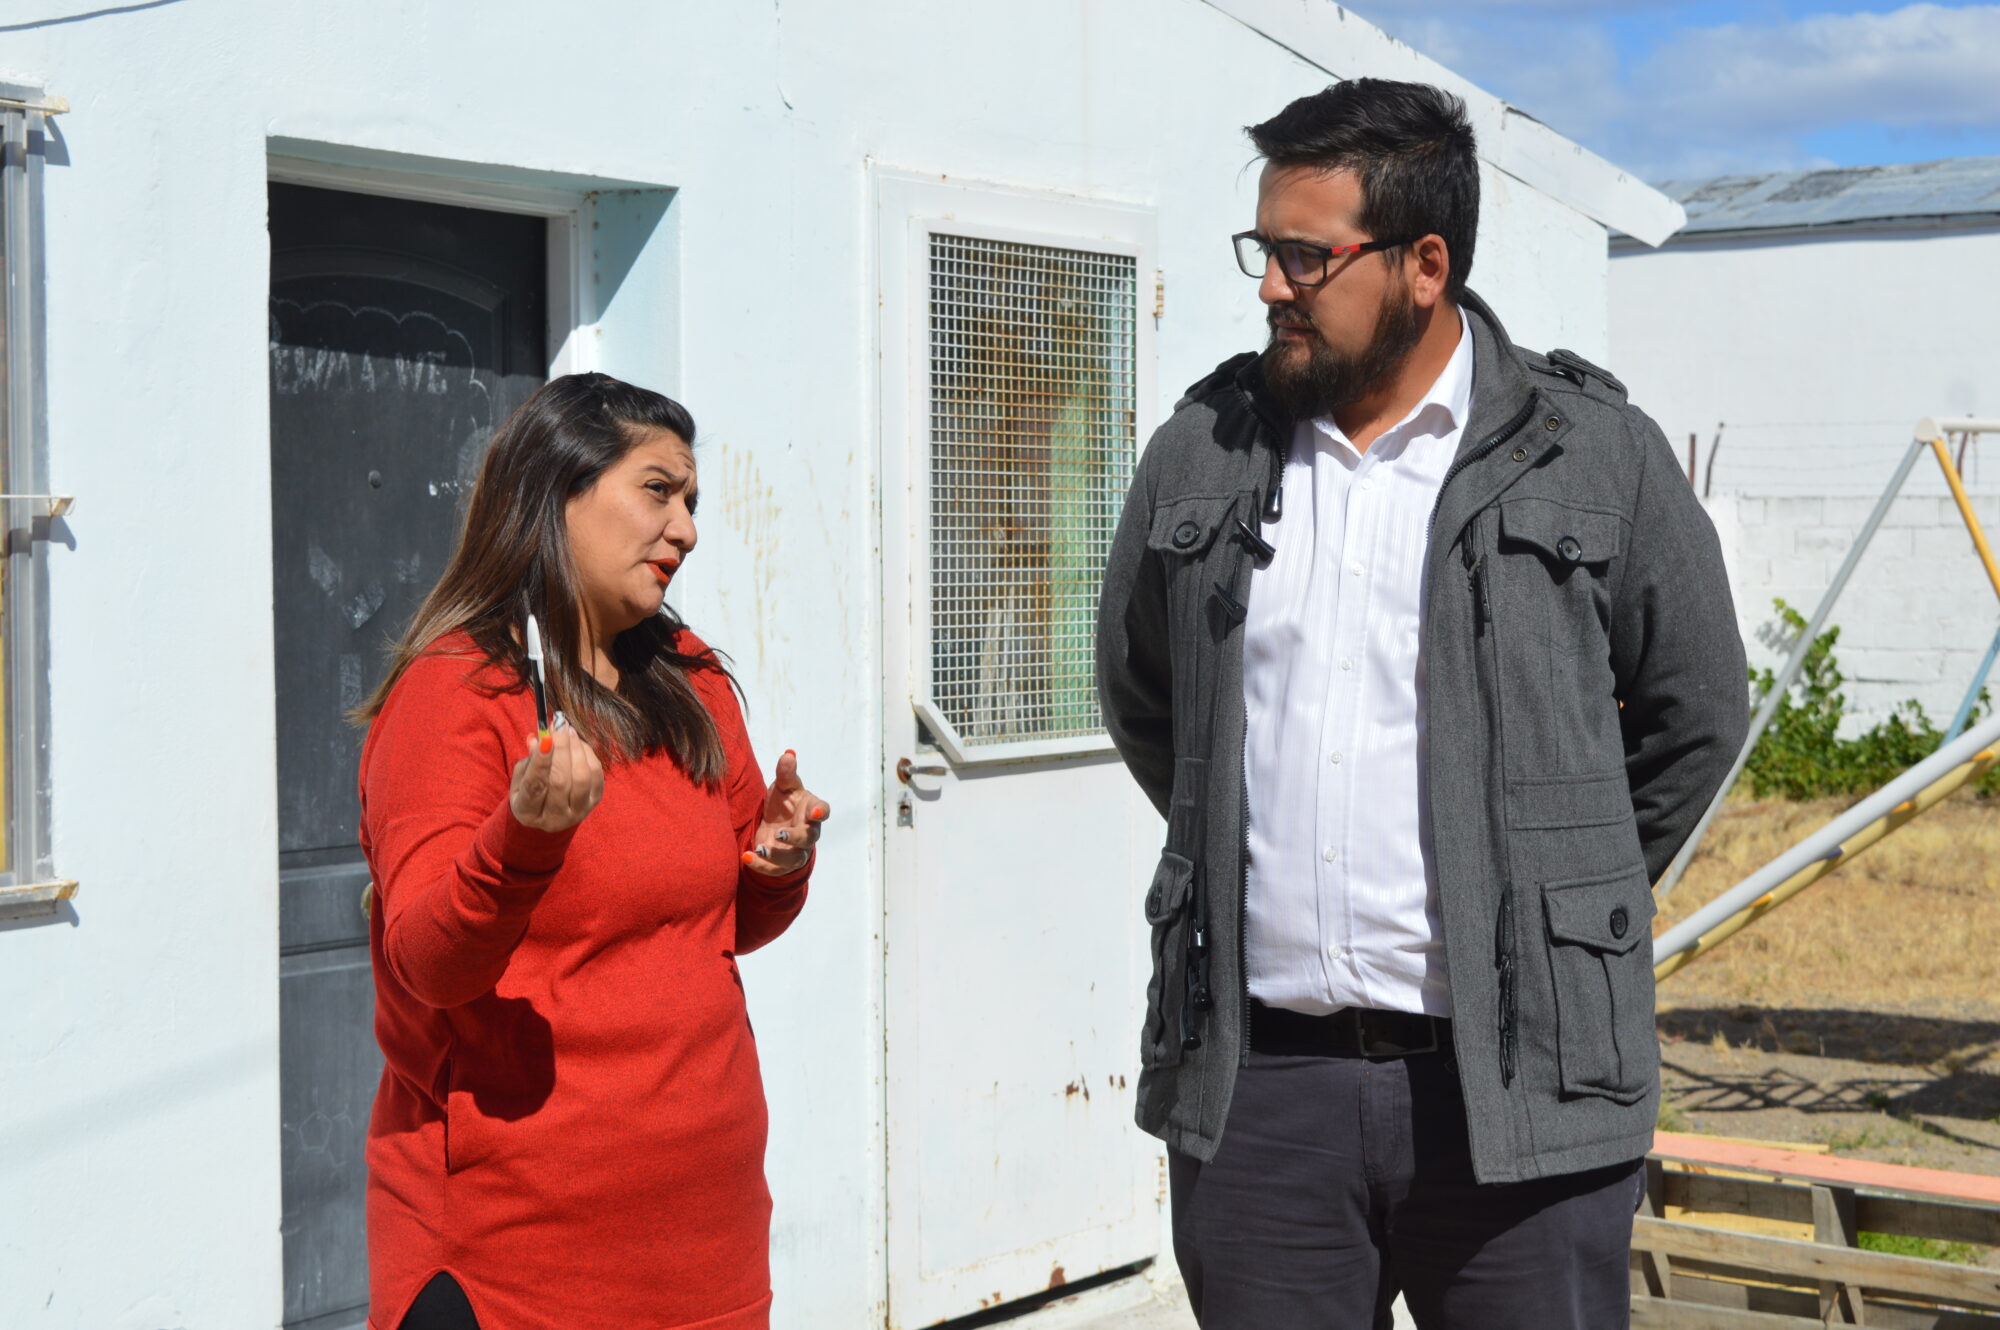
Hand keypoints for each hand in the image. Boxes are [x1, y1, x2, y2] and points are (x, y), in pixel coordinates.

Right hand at [509, 727, 604, 832]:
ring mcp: (578, 812)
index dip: (540, 762)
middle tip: (559, 725)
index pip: (535, 786)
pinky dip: (588, 755)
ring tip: (568, 731)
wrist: (550, 812)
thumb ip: (529, 761)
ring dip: (576, 749)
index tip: (546, 737)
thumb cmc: (530, 790)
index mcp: (528, 812)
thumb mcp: (521, 778)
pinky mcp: (594, 802)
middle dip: (561, 749)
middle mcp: (555, 818)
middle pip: (560, 781)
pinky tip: (578, 743)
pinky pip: (596, 775)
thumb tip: (538, 739)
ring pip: (581, 777)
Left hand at [745, 749, 828, 875]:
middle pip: (808, 838)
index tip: (816, 812)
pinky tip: (747, 857)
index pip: (822, 811)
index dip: (821, 812)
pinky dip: (761, 865)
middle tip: (780, 834)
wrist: (774, 825)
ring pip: (793, 858)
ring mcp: (796, 850)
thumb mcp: (782, 786)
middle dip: (795, 837)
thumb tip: (788, 754)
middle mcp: (808, 832)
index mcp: (812, 810)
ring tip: (761, 849)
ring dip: (778, 856)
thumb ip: (785, 773)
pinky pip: (775, 869)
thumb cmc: (784, 803)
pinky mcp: (782, 864)